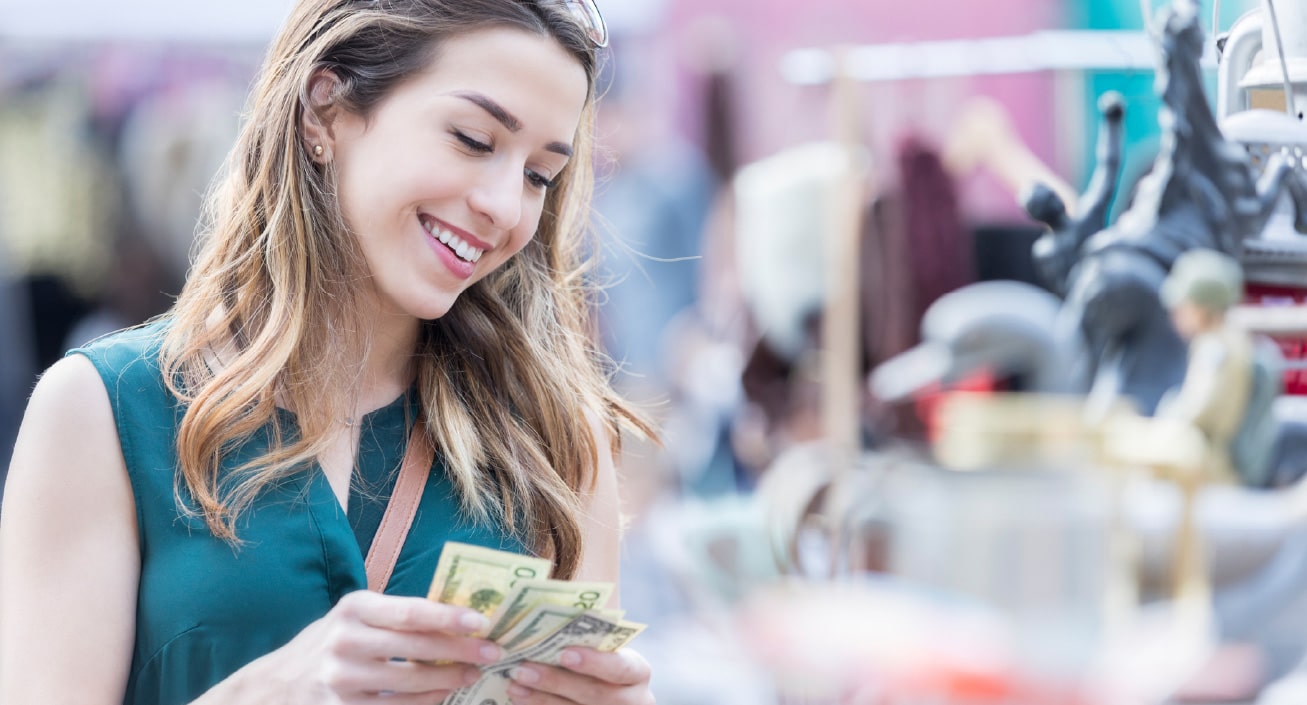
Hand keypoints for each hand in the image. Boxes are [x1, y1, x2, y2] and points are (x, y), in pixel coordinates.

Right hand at [208, 590, 503, 704]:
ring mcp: (342, 680)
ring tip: (472, 673)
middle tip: (491, 651)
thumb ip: (396, 614)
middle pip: (415, 648)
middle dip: (459, 651)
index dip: (448, 617)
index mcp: (353, 608)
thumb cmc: (333, 641)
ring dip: (448, 680)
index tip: (481, 622)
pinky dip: (426, 702)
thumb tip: (458, 615)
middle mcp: (345, 641)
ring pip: (409, 683)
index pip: (410, 611)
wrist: (279, 684)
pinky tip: (444, 694)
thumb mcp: (356, 616)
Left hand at [505, 647, 652, 704]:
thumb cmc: (600, 660)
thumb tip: (545, 605)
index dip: (595, 662)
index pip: (621, 667)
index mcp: (636, 672)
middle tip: (522, 668)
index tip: (565, 653)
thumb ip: (585, 634)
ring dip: (540, 697)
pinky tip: (519, 697)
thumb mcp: (603, 648)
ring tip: (513, 683)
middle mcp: (631, 700)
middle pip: (594, 694)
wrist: (604, 696)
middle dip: (555, 681)